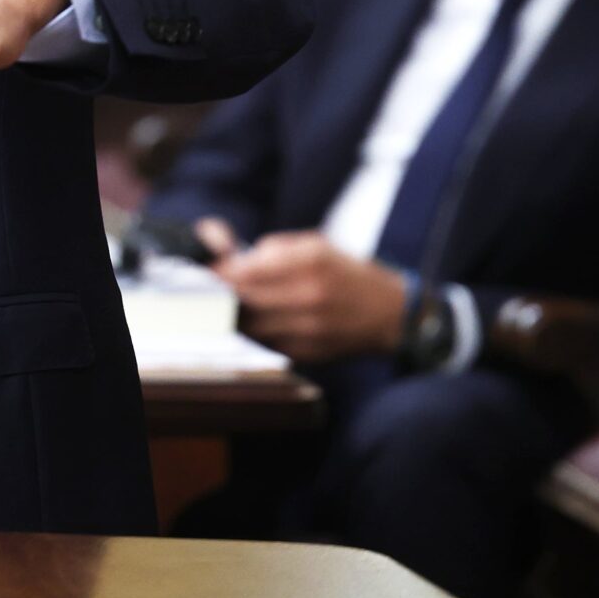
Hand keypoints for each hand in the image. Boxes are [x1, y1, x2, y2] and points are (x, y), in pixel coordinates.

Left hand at [197, 220, 409, 361]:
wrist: (392, 315)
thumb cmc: (349, 273)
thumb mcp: (317, 245)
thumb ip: (275, 248)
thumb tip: (234, 258)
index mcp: (310, 262)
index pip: (248, 270)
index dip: (221, 272)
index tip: (206, 271)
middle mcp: (309, 295)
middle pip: (245, 299)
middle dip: (222, 294)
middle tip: (207, 290)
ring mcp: (309, 328)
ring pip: (251, 325)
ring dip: (235, 316)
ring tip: (227, 306)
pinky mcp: (308, 352)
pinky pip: (267, 342)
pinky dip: (255, 332)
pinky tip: (252, 322)